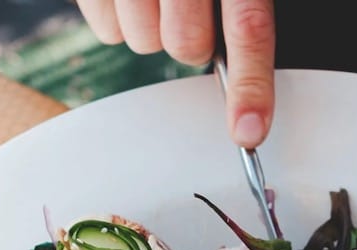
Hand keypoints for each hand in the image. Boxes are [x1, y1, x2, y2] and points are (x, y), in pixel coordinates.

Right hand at [74, 0, 276, 147]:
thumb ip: (244, 8)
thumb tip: (251, 71)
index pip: (247, 26)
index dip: (250, 84)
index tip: (249, 130)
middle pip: (185, 44)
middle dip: (190, 40)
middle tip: (186, 8)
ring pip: (141, 42)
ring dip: (150, 27)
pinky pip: (105, 31)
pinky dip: (116, 18)